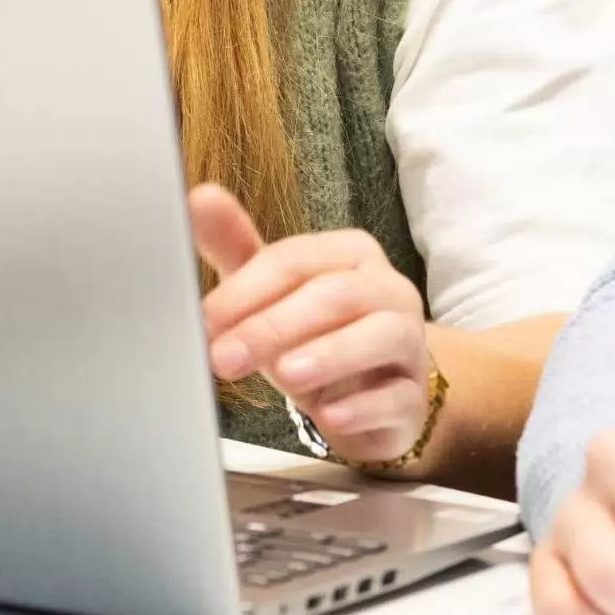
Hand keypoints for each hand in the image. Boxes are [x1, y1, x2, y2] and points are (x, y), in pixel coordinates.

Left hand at [189, 184, 433, 463]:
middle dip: (274, 326)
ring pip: (380, 335)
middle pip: (334, 296)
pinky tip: (330, 416)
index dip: (246, 290)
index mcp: (350, 254)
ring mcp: (409, 341)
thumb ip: (237, 246)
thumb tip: (200, 198)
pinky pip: (397, 395)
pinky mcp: (414, 395)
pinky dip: (364, 405)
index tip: (206, 322)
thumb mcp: (272, 292)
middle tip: (226, 358)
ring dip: (331, 354)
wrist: (375, 392)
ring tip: (285, 375)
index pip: (295, 261)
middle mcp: (388, 289)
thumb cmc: (316, 333)